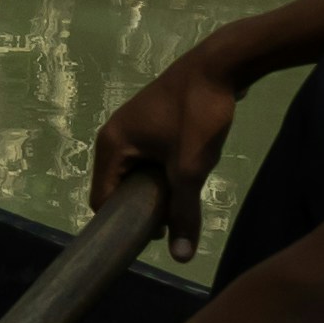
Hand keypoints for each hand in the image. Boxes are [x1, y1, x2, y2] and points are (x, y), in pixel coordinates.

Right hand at [93, 39, 262, 236]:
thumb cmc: (198, 115)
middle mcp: (114, 134)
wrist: (222, 63)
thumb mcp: (190, 168)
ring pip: (137, 172)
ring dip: (157, 188)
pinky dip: (163, 169)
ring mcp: (132, 124)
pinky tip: (189, 171)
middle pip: (119, 187)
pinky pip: (149, 156)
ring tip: (184, 195)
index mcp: (111, 144)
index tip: (152, 236)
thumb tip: (181, 259)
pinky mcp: (152, 119)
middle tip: (173, 218)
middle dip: (143, 206)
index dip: (123, 222)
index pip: (102, 200)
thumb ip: (184, 213)